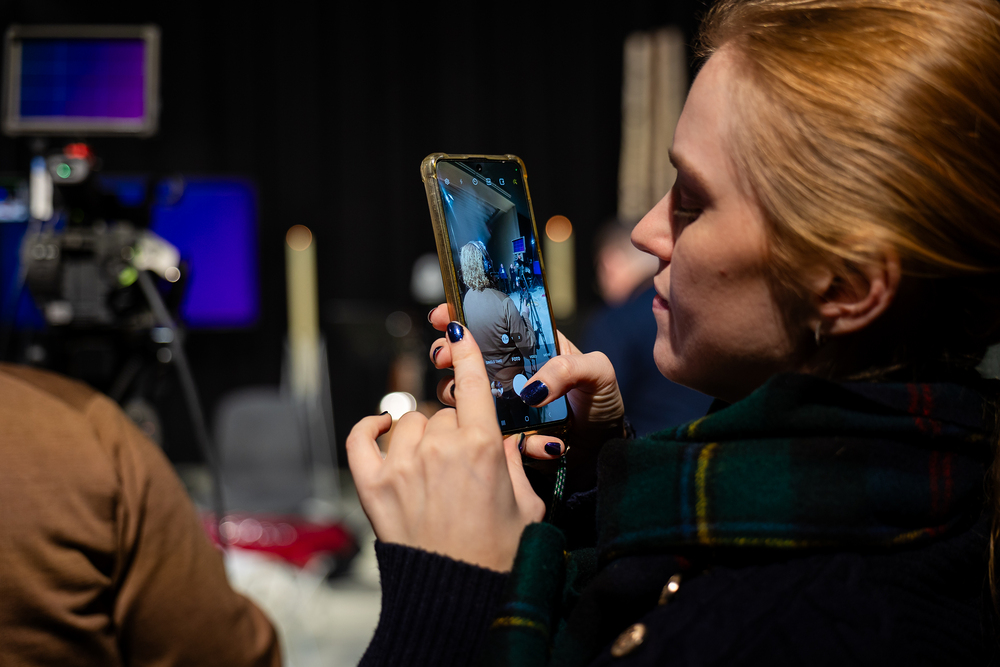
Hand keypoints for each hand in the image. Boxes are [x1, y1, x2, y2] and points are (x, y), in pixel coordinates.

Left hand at [348, 321, 545, 571]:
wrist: (456, 597)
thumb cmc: (497, 556)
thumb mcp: (525, 505)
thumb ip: (513, 462)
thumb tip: (504, 439)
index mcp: (482, 447)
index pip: (473, 383)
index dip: (466, 351)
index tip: (457, 329)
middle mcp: (440, 448)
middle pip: (446, 412)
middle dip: (458, 429)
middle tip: (465, 464)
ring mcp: (402, 465)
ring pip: (411, 423)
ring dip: (422, 435)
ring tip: (433, 467)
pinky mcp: (372, 486)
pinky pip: (361, 439)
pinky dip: (369, 428)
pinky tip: (380, 427)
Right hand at [428, 304, 625, 486]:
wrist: (606, 447)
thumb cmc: (603, 401)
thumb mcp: (597, 373)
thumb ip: (568, 369)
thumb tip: (532, 389)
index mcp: (530, 348)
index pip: (491, 325)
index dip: (462, 316)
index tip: (443, 317)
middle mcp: (510, 374)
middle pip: (465, 359)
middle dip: (446, 353)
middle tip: (444, 357)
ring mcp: (504, 405)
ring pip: (465, 397)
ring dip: (460, 396)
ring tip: (483, 402)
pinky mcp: (505, 435)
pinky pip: (492, 436)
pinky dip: (507, 440)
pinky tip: (538, 442)